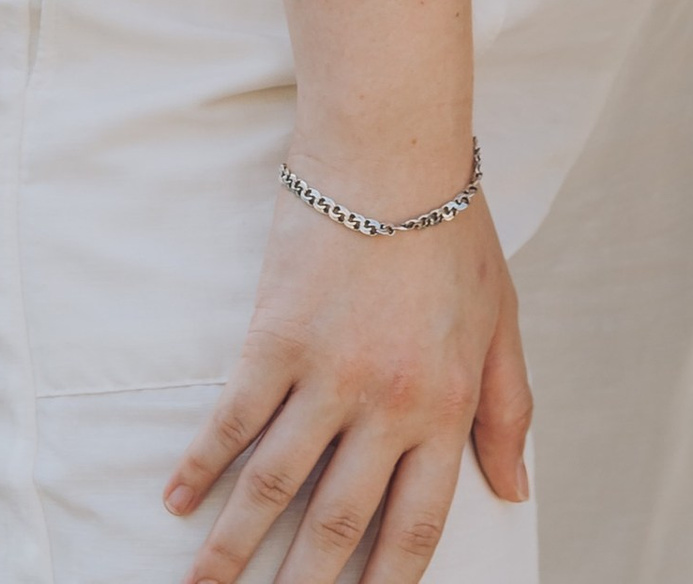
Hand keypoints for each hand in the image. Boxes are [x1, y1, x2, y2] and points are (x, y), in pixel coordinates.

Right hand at [167, 180, 529, 583]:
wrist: (392, 148)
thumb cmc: (452, 229)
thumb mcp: (501, 319)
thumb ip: (507, 409)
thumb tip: (514, 488)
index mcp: (446, 406)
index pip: (413, 528)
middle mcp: (387, 404)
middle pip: (336, 527)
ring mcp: (328, 375)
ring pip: (273, 490)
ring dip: (233, 550)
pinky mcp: (275, 339)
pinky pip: (233, 421)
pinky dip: (202, 468)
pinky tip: (178, 504)